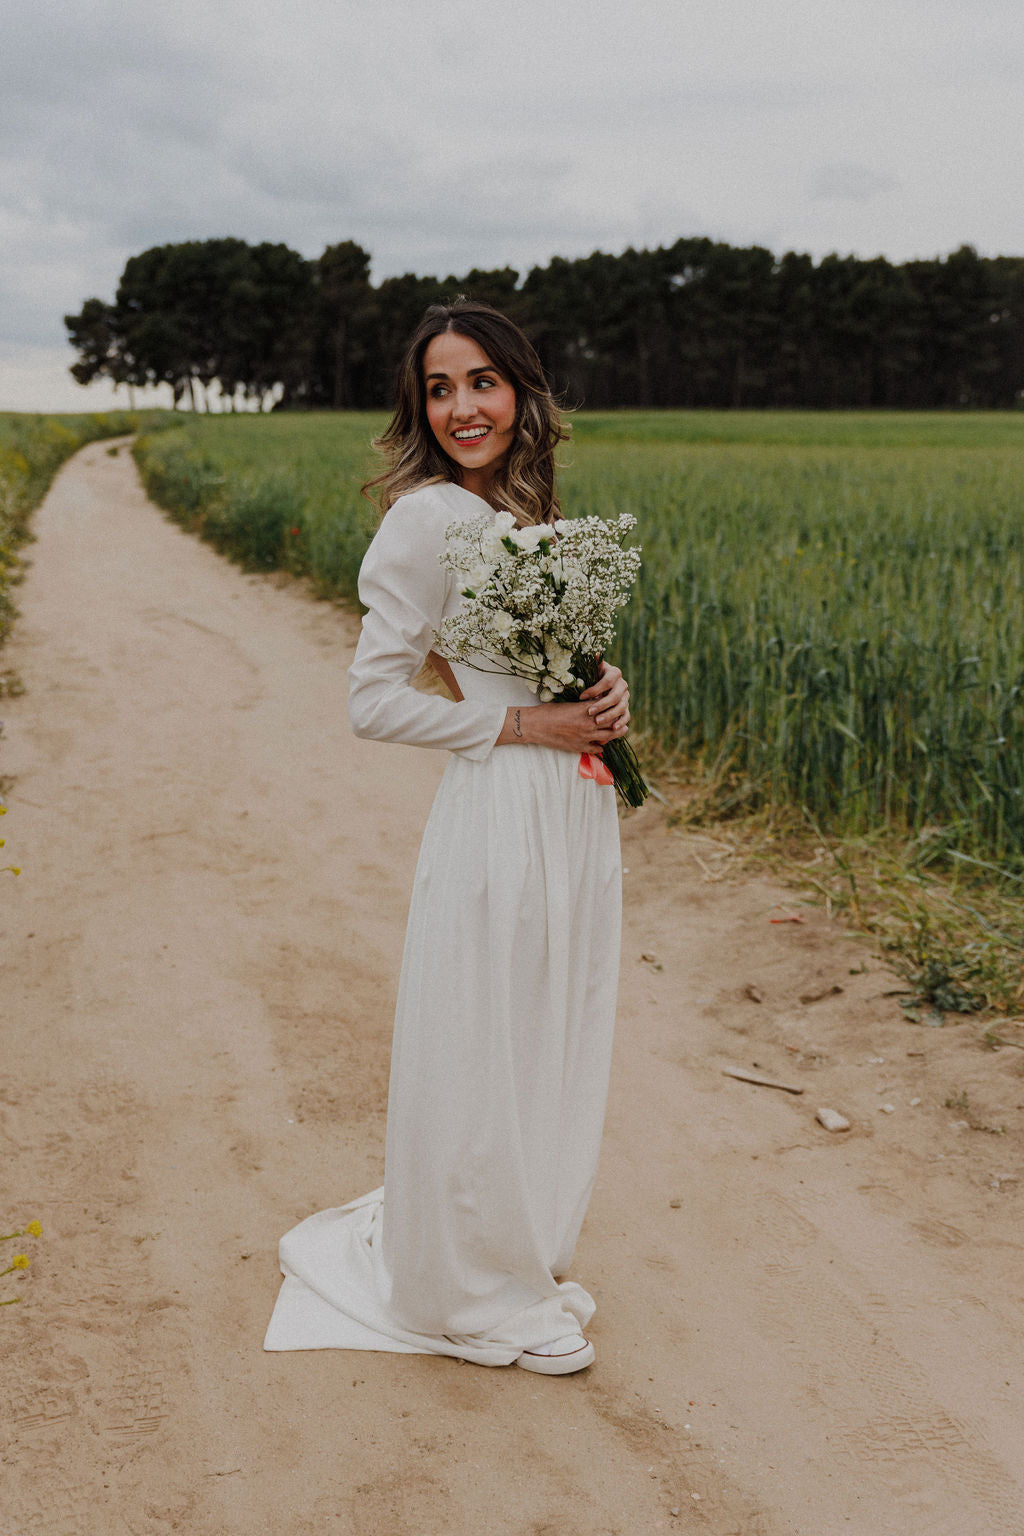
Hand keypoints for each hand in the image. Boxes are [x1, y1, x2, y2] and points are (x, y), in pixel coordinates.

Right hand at [497, 662, 631, 753]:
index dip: (616, 708)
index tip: (620, 707)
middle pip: (613, 724)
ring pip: (608, 737)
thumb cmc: (550, 711)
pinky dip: (601, 747)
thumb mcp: (569, 703)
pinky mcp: (578, 747)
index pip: (609, 709)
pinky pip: (596, 749)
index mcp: (586, 709)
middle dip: (620, 722)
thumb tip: (597, 702)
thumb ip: (585, 705)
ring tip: (620, 731)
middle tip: (625, 721)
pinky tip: (602, 745)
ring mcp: (585, 737)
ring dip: (616, 734)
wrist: (536, 725)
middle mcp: (588, 723)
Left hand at [579, 660, 629, 734]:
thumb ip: (591, 663)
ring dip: (609, 715)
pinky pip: (626, 716)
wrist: (598, 686)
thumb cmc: (590, 677)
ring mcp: (626, 697)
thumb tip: (595, 654)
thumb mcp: (590, 669)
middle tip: (589, 712)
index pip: (607, 682)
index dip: (595, 689)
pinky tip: (612, 729)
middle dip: (602, 704)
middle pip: (615, 696)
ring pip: (621, 707)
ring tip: (597, 722)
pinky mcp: (626, 708)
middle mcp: (623, 684)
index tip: (581, 697)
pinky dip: (621, 722)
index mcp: (614, 673)